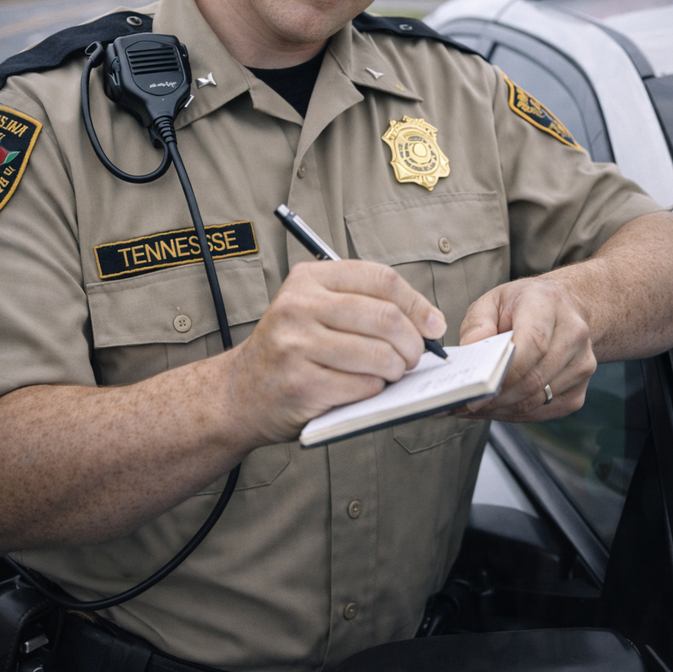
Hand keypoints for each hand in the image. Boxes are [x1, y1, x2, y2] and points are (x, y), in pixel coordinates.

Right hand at [232, 260, 445, 443]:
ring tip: (392, 372)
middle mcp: (298, 307)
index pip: (381, 279)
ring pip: (379, 355)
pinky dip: (376, 390)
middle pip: (385, 317)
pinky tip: (367, 387)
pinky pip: (363, 386)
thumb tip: (429, 321)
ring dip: (398, 369)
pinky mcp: (301, 385)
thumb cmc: (290, 349)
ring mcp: (297, 346)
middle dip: (413, 342)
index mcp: (308, 279)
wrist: (240, 392)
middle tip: (415, 356)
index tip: (432, 324)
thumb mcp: (315, 308)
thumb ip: (365, 304)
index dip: (417, 303)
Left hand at [451, 276, 595, 421]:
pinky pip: (544, 411)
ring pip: (538, 400)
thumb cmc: (524, 304)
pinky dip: (516, 413)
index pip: (533, 344)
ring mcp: (581, 365)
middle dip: (496, 397)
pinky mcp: (580, 390)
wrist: (564, 308)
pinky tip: (497, 407)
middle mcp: (573, 334)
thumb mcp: (493, 300)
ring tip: (475, 406)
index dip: (505, 372)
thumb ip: (477, 323)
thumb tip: (471, 350)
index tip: (477, 389)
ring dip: (503, 409)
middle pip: (534, 379)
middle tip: (464, 403)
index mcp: (549, 304)